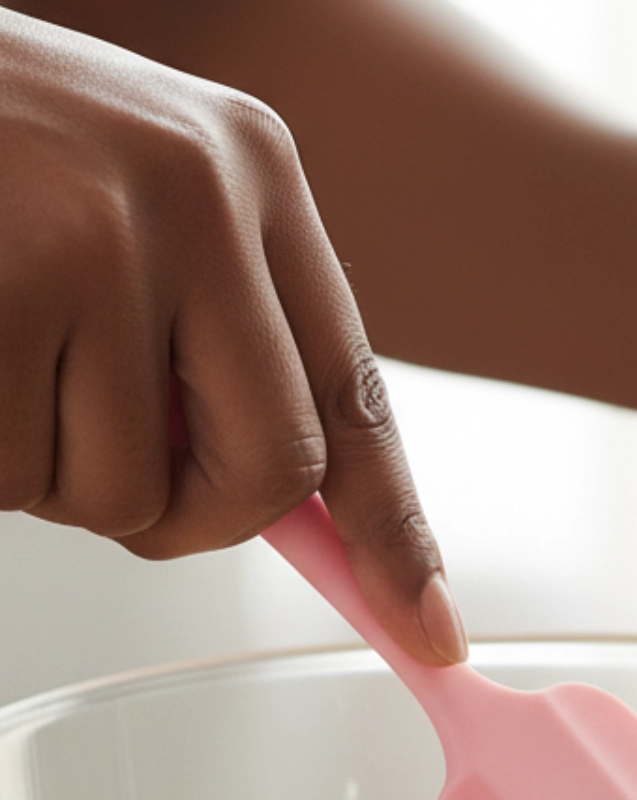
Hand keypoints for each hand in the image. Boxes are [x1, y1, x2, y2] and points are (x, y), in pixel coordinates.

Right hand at [0, 7, 465, 665]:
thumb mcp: (137, 194)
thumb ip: (220, 324)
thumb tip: (290, 501)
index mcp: (255, 168)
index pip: (353, 390)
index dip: (394, 529)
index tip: (431, 631)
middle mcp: (200, 192)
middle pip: (269, 471)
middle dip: (190, 516)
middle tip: (108, 470)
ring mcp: (100, 238)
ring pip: (125, 495)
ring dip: (51, 473)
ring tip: (3, 348)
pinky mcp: (6, 286)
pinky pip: (19, 476)